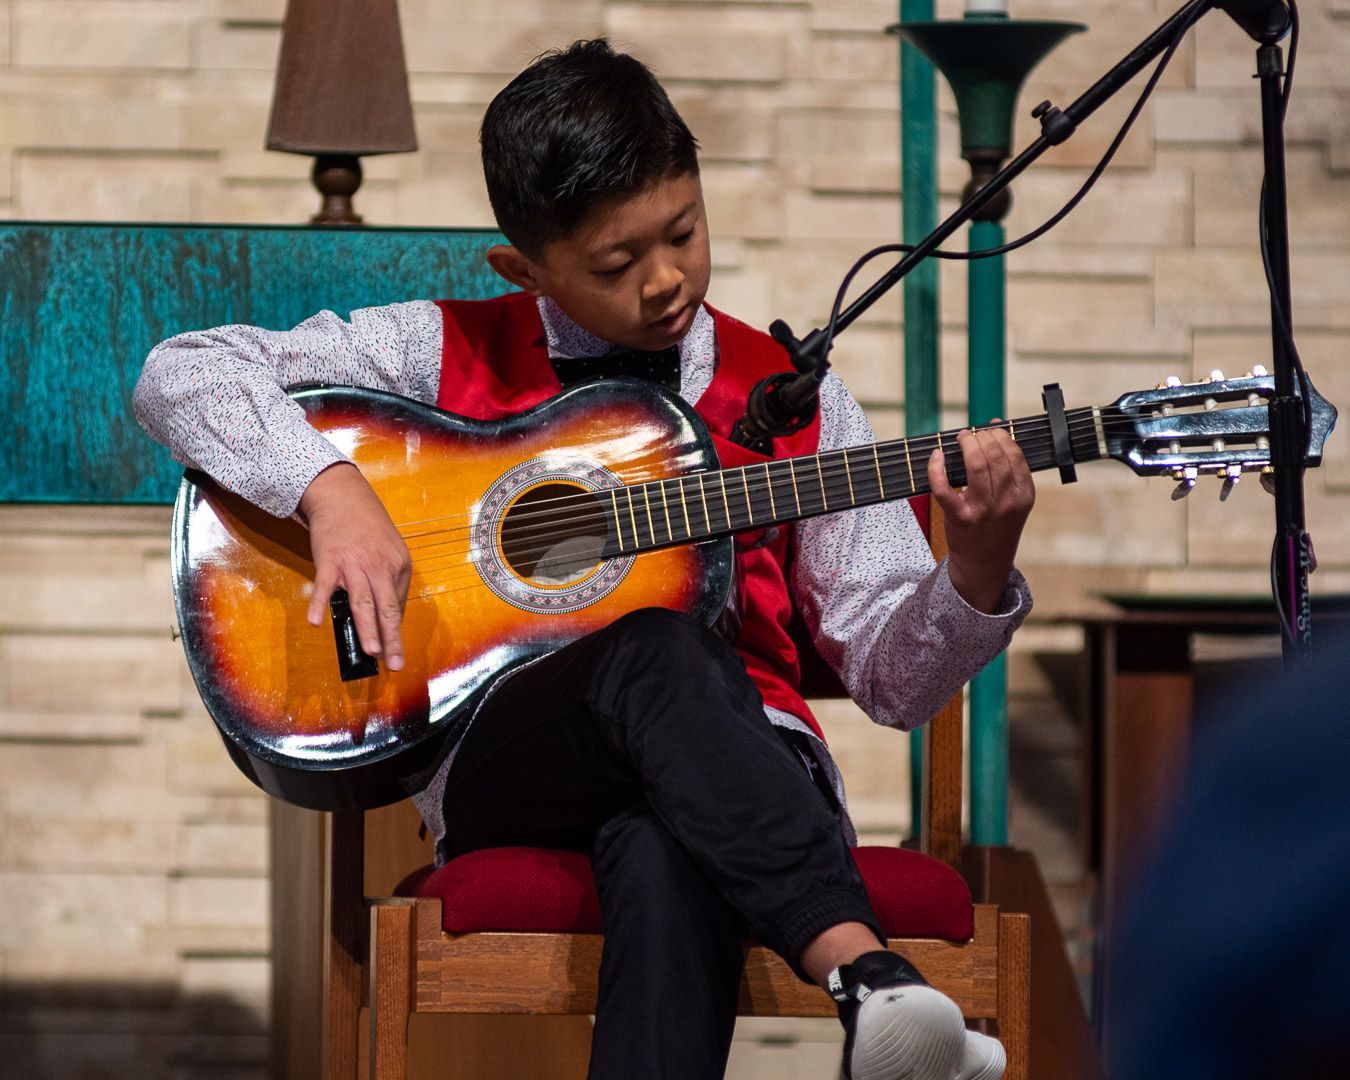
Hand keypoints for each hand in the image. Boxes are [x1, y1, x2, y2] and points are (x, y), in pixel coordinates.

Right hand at [299, 463, 411, 670]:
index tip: (395, 651)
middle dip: (391, 638)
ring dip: (367, 628)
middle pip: (387, 607)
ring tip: (371, 651)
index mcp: (399, 564)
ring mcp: (354, 563)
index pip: (398, 604)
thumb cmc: (366, 525)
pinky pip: (325, 585)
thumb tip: (384, 612)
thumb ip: (388, 578)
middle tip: (394, 663)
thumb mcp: (389, 548)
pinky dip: (319, 603)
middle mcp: (380, 565)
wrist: (341, 494)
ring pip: (363, 601)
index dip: (395, 630)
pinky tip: (316, 622)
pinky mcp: (330, 559)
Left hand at [927, 423, 1034, 614]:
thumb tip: (996, 424)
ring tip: (962, 439)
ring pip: (975, 466)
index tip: (990, 429)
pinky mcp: (959, 518)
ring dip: (966, 445)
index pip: (1015, 455)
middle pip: (995, 457)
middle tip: (973, 434)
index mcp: (1024, 495)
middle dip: (983, 437)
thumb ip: (1008, 467)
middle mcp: (1006, 502)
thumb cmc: (998, 526)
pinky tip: (937, 456)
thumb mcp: (1014, 500)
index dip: (1001, 436)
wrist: (984, 564)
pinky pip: (944, 488)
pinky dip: (937, 468)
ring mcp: (982, 511)